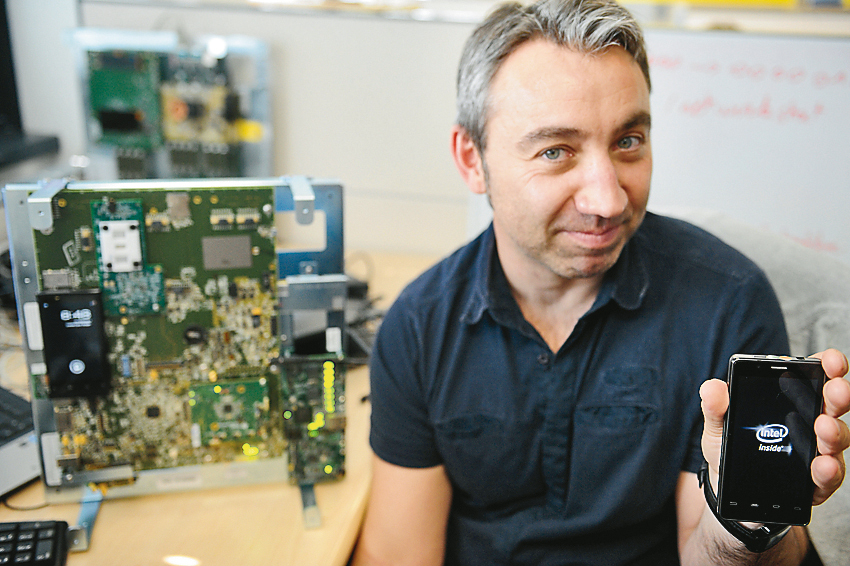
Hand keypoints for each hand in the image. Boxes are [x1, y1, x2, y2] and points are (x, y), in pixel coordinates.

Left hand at [699, 349, 849, 503]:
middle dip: (838, 395)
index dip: (827, 364)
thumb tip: (712, 387)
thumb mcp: (717, 425)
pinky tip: (823, 464)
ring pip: (836, 437)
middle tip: (836, 391)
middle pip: (832, 404)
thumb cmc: (728, 447)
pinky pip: (829, 475)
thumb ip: (715, 406)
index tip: (830, 360)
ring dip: (834, 431)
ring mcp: (817, 450)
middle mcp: (810, 420)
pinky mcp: (817, 480)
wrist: (726, 487)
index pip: (813, 375)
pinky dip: (828, 469)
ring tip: (824, 427)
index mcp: (788, 398)